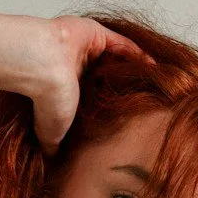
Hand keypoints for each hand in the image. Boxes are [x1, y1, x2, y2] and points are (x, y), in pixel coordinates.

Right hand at [23, 16, 149, 152]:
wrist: (42, 69)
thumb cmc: (46, 101)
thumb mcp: (52, 133)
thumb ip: (54, 145)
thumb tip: (52, 164)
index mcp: (67, 88)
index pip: (95, 95)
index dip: (111, 104)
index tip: (128, 117)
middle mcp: (77, 67)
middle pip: (108, 75)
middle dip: (125, 85)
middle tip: (146, 99)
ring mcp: (86, 48)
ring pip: (115, 58)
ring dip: (134, 68)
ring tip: (155, 82)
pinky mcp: (95, 33)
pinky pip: (121, 42)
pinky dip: (137, 53)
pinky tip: (153, 65)